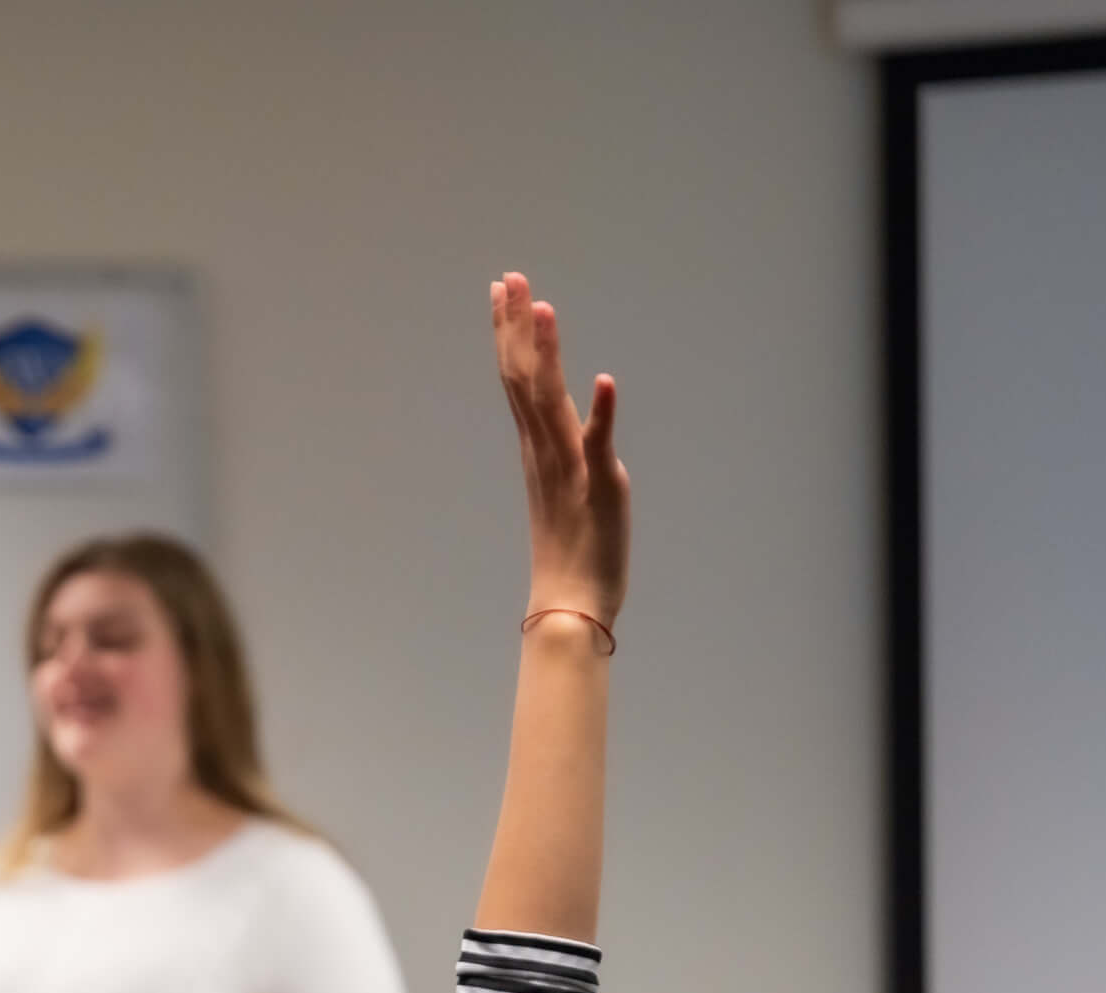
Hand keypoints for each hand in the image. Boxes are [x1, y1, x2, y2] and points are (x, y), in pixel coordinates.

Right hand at [493, 272, 626, 630]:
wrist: (570, 603)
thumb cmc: (571, 551)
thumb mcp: (567, 483)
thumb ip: (567, 446)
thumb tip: (575, 417)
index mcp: (537, 445)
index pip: (517, 377)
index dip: (509, 330)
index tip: (502, 289)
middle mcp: (545, 448)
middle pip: (524, 377)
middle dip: (516, 325)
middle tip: (509, 277)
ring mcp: (568, 465)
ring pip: (550, 400)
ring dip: (547, 354)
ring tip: (542, 307)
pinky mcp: (598, 486)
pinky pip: (596, 445)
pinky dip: (600, 413)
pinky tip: (603, 379)